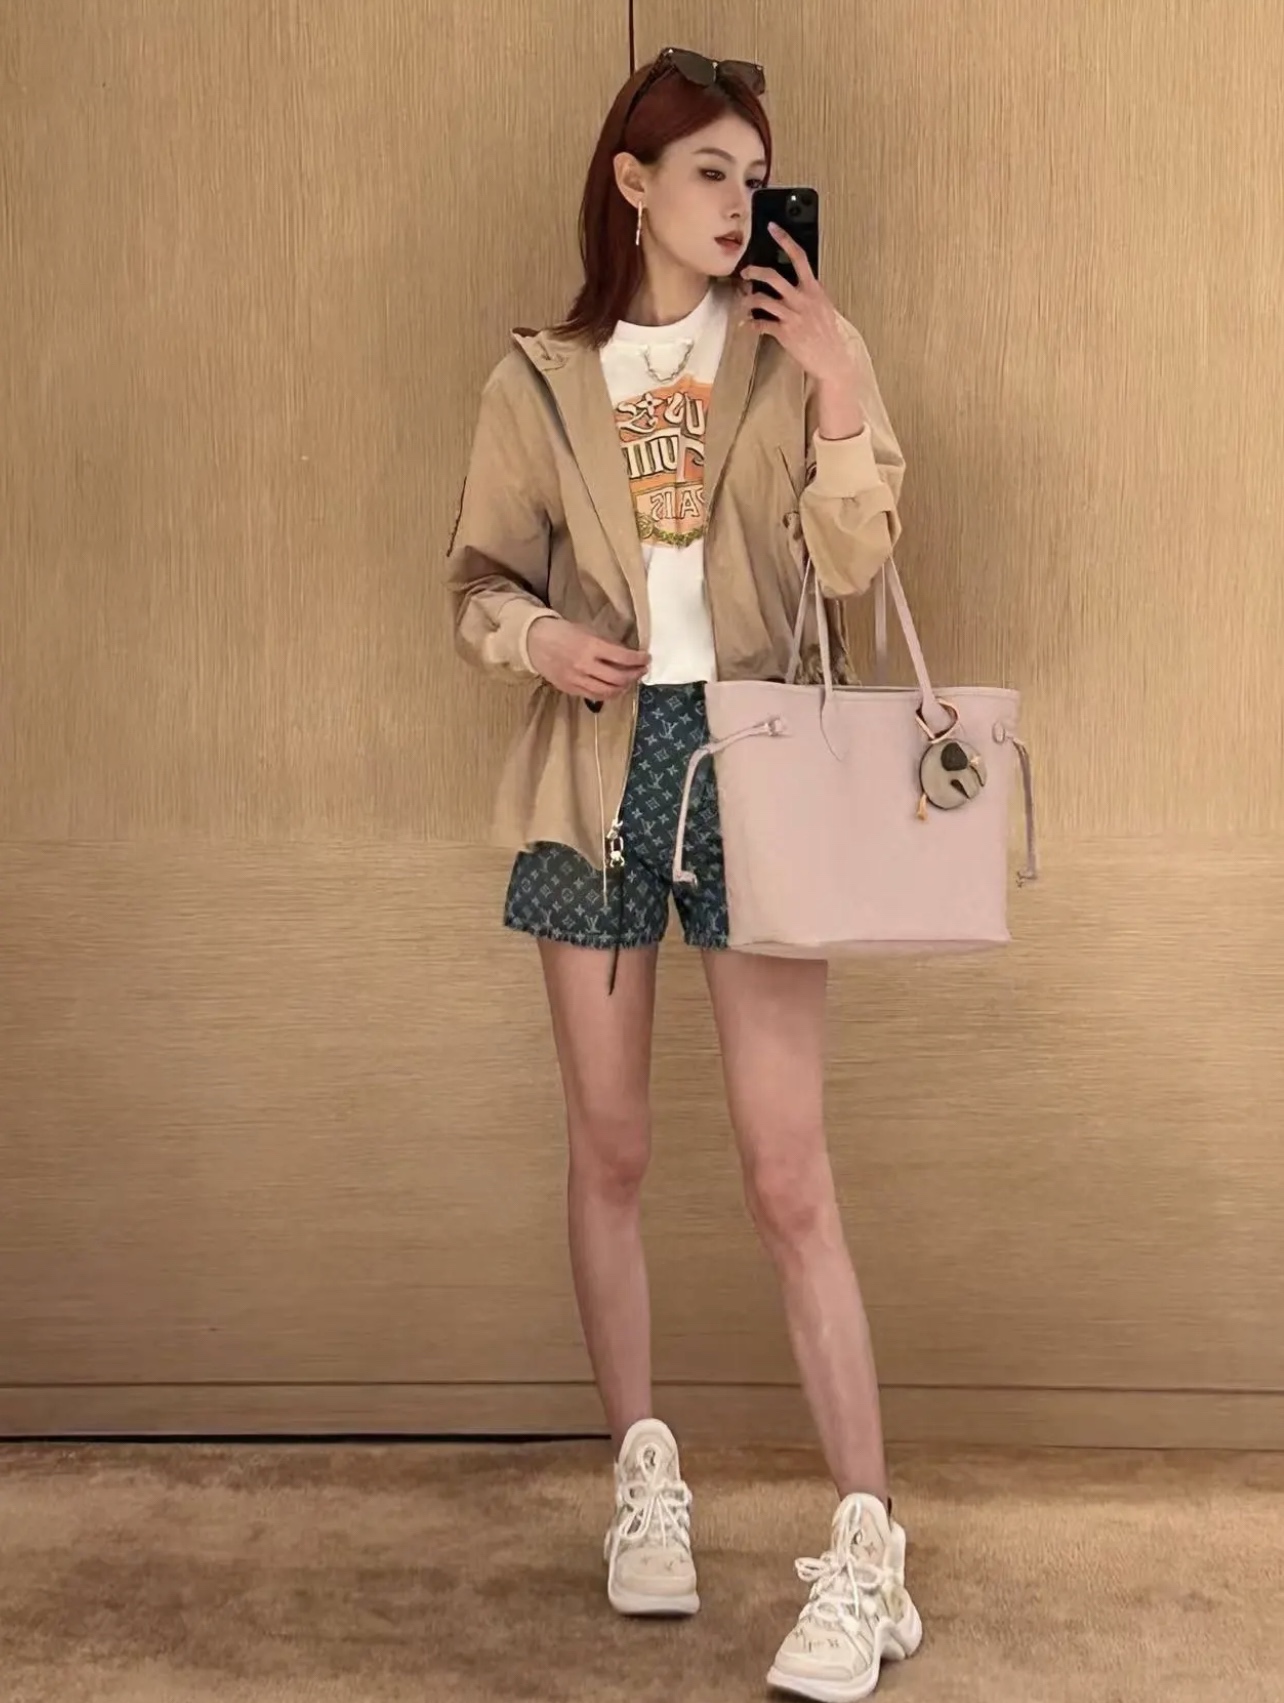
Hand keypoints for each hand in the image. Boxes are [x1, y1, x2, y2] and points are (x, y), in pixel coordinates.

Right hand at [527, 617, 649, 699]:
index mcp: (590, 646)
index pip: (622, 657)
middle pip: (618, 678)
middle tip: (641, 670)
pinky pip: (595, 696)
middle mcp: (584, 665)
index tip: (646, 658)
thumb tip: (627, 654)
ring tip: (630, 681)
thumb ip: (606, 643)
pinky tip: (615, 688)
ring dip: (624, 687)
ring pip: (608, 691)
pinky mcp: (570, 689)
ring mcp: (577, 680)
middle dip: (635, 675)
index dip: (638, 659)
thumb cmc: (562, 632)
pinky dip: (609, 694)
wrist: (534, 642)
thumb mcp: (586, 630)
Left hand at [739, 223, 860, 388]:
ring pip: (762, 300)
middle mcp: (802, 299)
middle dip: (754, 272)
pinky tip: (750, 326)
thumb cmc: (829, 333)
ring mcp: (792, 316)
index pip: (799, 257)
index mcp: (814, 289)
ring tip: (744, 302)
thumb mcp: (824, 306)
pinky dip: (752, 325)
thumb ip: (809, 293)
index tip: (773, 228)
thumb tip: (797, 284)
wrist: (833, 358)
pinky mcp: (785, 333)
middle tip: (745, 272)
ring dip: (748, 300)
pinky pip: (762, 325)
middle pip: (773, 276)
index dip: (785, 240)